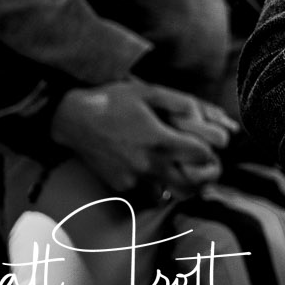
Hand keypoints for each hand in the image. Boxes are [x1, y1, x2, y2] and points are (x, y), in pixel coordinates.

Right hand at [50, 81, 228, 197]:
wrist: (73, 119)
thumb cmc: (112, 102)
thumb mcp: (149, 91)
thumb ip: (180, 102)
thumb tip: (203, 115)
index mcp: (159, 141)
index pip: (202, 156)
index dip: (211, 150)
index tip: (209, 144)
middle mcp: (149, 165)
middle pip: (193, 184)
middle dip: (204, 174)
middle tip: (204, 163)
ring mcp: (134, 179)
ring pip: (172, 193)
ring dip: (183, 183)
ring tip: (183, 168)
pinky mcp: (122, 186)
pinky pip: (149, 191)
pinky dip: (158, 183)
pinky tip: (154, 167)